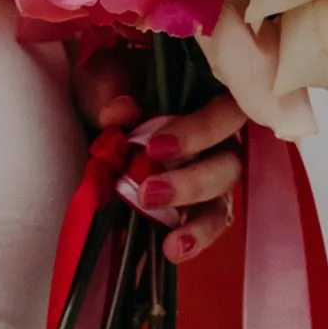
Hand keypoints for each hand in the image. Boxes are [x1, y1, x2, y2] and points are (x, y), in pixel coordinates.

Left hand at [71, 52, 244, 264]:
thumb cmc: (112, 85)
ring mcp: (211, 170)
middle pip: (229, 161)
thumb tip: (120, 112)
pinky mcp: (196, 203)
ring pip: (223, 197)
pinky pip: (208, 223)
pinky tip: (174, 251)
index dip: (200, 131)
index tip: (154, 148)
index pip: (225, 110)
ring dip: (198, 221)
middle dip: (193, 182)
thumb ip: (111, 91)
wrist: (98, 110)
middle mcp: (219, 135)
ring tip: (171, 243)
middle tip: (148, 193)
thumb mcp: (104, 77)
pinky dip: (194, 239)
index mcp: (207, 94)